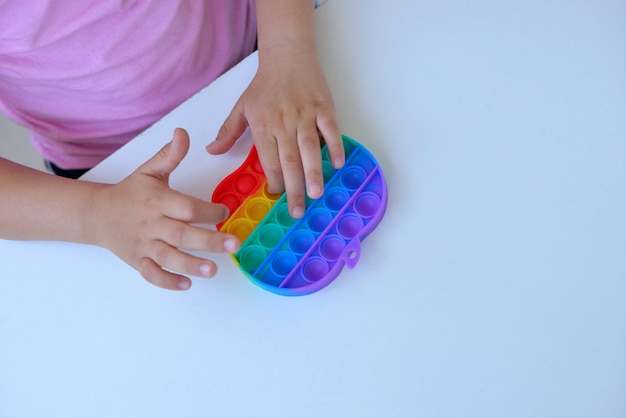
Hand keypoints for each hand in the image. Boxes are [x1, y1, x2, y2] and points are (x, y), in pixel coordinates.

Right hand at [87, 128, 239, 289]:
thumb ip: (170, 155)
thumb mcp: (150, 171)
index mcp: (158, 200)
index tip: (226, 212)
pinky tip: (186, 284)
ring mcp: (144, 244)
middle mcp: (151, 223)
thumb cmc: (131, 193)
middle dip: (208, 241)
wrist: (98, 214)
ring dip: (190, 264)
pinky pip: (151, 274)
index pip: (186, 207)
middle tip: (233, 245)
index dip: (208, 210)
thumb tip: (182, 132)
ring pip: (167, 257)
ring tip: (212, 270)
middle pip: (181, 234)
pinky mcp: (137, 260)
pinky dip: (166, 281)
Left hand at [206, 49, 344, 217]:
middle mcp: (284, 123)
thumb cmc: (265, 84)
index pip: (268, 160)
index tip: (277, 197)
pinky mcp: (323, 108)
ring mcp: (305, 116)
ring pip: (309, 148)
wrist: (287, 55)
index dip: (273, 181)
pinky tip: (337, 164)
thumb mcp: (242, 107)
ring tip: (316, 194)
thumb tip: (212, 150)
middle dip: (293, 188)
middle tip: (297, 210)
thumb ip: (228, 131)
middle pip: (288, 161)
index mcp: (263, 125)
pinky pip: (330, 130)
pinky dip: (335, 146)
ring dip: (313, 172)